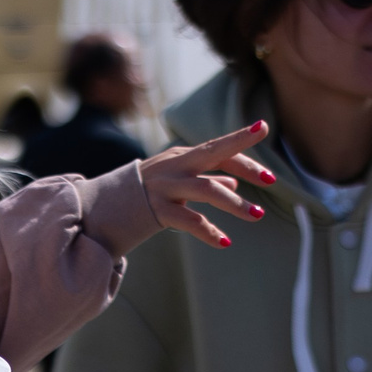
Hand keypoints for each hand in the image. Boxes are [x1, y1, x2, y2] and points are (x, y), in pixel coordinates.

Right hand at [136, 120, 276, 247]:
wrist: (98, 208)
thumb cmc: (143, 194)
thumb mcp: (174, 181)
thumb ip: (204, 179)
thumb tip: (234, 183)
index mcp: (181, 156)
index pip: (218, 148)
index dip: (242, 142)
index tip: (265, 129)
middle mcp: (174, 166)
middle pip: (214, 155)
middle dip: (244, 163)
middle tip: (272, 177)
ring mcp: (164, 187)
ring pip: (206, 189)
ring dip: (234, 204)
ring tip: (257, 215)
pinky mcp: (156, 210)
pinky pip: (188, 220)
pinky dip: (208, 231)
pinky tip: (225, 242)